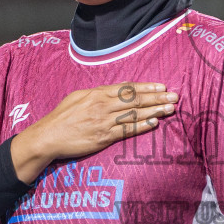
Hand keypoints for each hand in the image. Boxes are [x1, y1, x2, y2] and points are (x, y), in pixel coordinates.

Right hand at [9, 83, 176, 183]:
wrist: (48, 137)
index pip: (128, 88)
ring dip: (155, 111)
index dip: (147, 87)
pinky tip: (155, 123)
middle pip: (136, 100)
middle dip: (157, 98)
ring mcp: (104, 122)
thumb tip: (117, 91)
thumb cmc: (62, 117)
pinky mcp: (104, 138)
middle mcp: (103, 106)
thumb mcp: (78, 97)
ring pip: (135, 115)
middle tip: (174, 97)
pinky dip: (142, 127)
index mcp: (97, 93)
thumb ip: (98, 94)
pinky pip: (127, 131)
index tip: (162, 86)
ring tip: (170, 109)